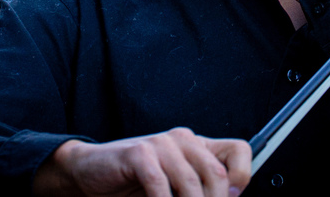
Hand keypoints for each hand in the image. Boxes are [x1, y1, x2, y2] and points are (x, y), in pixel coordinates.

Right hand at [34, 129, 251, 196]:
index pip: (239, 150)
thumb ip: (197, 189)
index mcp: (197, 145)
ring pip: (190, 183)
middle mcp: (183, 139)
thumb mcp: (172, 187)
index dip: (242, 177)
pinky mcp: (138, 153)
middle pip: (216, 173)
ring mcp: (161, 144)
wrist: (88, 172)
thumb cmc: (132, 183)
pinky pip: (159, 184)